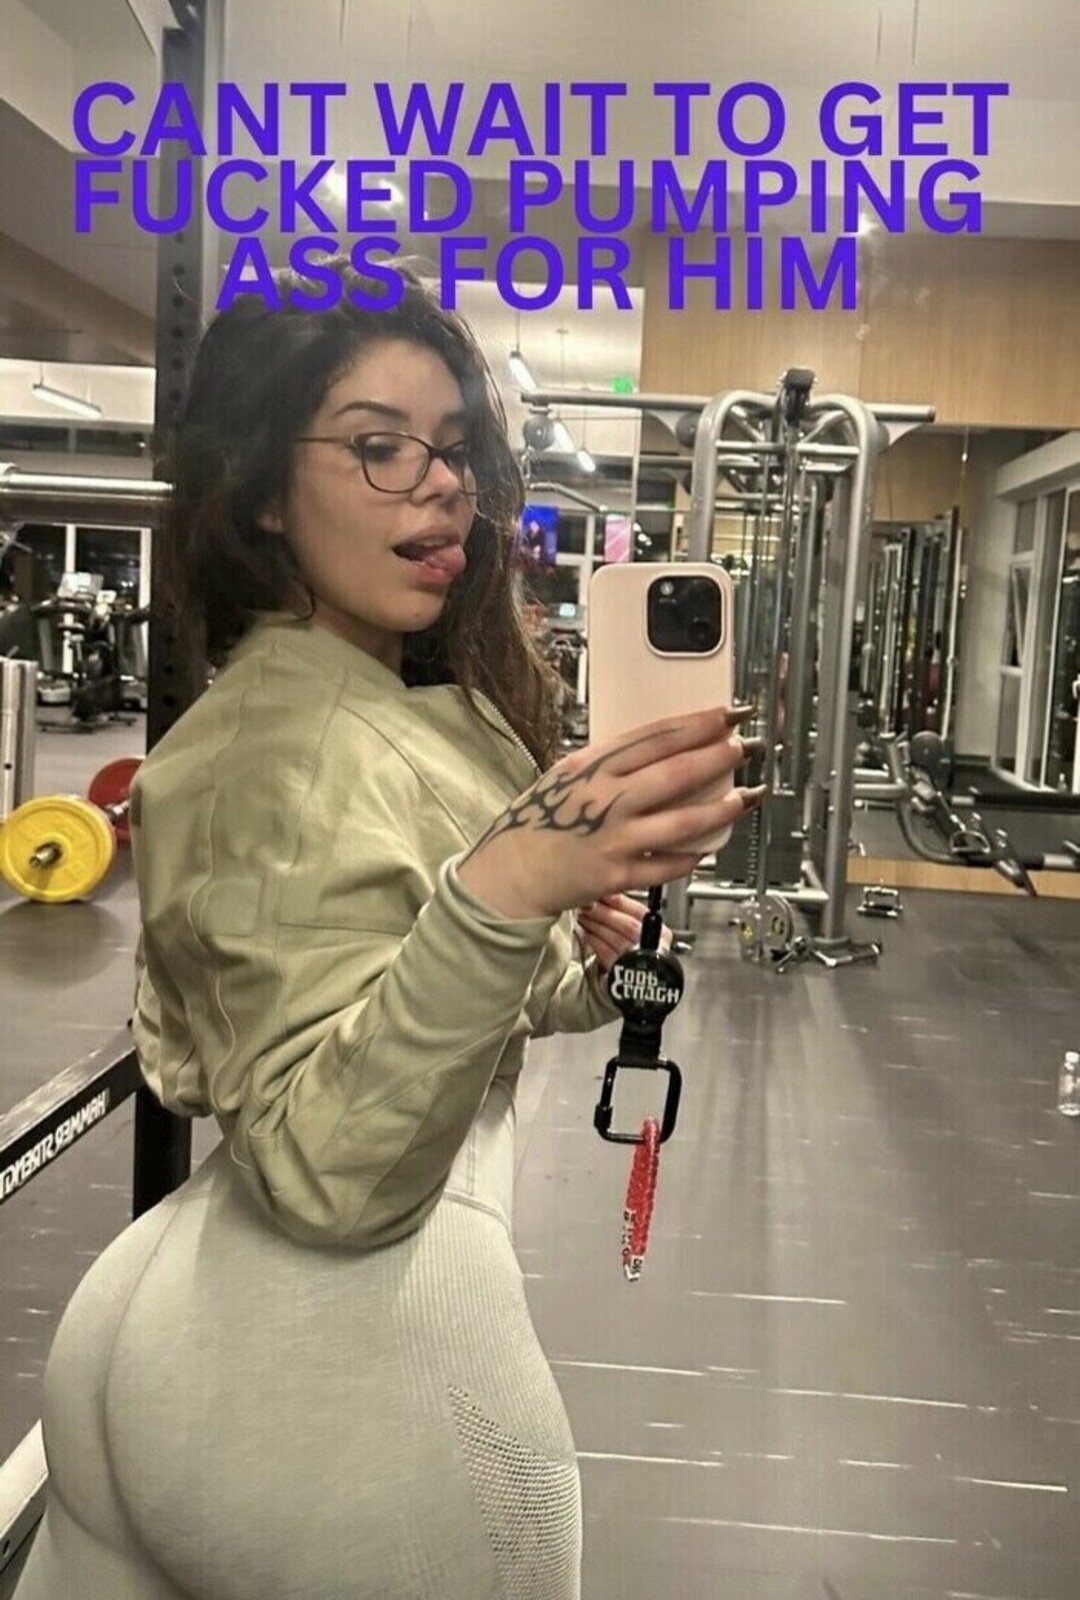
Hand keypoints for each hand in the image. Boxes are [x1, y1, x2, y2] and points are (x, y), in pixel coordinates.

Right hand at [458, 704, 766, 919]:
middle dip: (719, 757)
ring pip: (681, 822)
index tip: (729, 714)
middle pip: (676, 773)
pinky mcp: (617, 874)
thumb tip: (667, 748)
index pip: (657, 737)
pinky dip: (692, 855)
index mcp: (594, 766)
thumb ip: (614, 763)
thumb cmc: (541, 819)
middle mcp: (605, 799)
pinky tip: (708, 846)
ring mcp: (613, 839)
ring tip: (744, 797)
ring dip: (720, 808)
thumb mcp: (570, 775)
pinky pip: (667, 864)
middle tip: (747, 748)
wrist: (511, 870)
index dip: (699, 723)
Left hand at [575, 893, 672, 973]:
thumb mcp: (631, 930)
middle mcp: (653, 948)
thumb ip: (622, 913)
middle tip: (587, 903)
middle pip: (628, 925)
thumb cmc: (628, 953)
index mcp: (660, 933)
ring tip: (583, 916)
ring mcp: (639, 962)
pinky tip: (586, 933)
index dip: (620, 901)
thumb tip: (605, 893)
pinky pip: (607, 953)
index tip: (603, 892)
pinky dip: (594, 941)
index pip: (640, 912)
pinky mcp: (623, 974)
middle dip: (604, 912)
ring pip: (616, 938)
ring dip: (596, 925)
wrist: (625, 986)